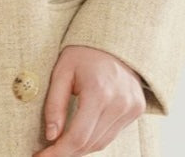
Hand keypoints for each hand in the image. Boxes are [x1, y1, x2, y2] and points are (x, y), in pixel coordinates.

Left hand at [32, 45, 146, 155]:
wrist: (114, 39)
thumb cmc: (84, 53)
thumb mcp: (62, 71)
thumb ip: (55, 103)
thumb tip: (51, 135)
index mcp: (99, 91)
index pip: (78, 136)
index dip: (58, 152)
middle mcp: (119, 102)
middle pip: (90, 143)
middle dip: (66, 152)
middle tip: (48, 152)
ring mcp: (131, 107)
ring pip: (102, 142)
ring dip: (81, 147)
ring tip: (62, 142)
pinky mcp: (137, 109)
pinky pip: (112, 134)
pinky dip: (95, 137)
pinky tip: (82, 131)